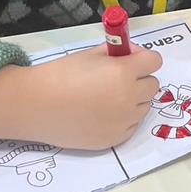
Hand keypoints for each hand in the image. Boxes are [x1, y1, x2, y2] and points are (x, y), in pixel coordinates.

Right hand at [0, 44, 162, 149]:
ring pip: (144, 107)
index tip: (131, 61)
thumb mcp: (92, 54)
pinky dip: (124, 119)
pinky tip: (102, 114)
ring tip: (107, 98)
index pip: (155, 62)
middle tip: (117, 79)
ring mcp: (123, 121)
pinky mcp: (115, 139)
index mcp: (123, 72)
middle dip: (139, 80)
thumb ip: (119, 52)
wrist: (35, 105)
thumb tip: (135, 55)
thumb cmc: (61, 74)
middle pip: (152, 85)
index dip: (143, 59)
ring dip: (134, 100)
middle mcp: (128, 98)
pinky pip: (132, 125)